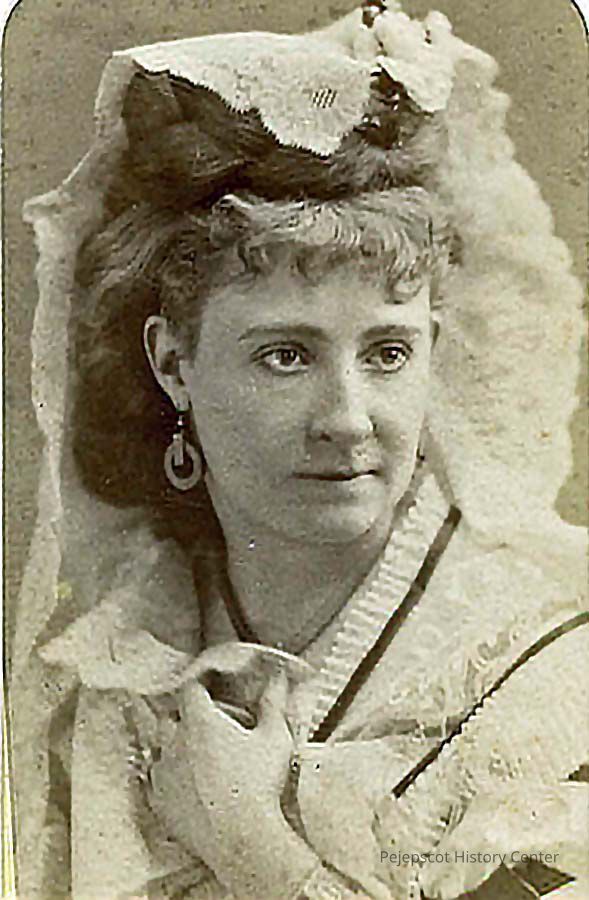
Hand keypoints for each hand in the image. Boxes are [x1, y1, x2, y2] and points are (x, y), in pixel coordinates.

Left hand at [179, 668, 317, 896]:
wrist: (243, 839)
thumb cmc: (259, 784)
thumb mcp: (274, 738)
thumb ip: (273, 704)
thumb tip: (278, 679)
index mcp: (199, 721)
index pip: (190, 689)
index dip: (200, 686)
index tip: (210, 689)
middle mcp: (173, 743)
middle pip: (169, 717)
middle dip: (184, 716)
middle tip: (205, 724)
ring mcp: (162, 775)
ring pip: (158, 749)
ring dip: (172, 747)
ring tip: (194, 754)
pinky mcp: (159, 803)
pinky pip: (153, 783)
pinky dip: (166, 778)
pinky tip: (181, 782)